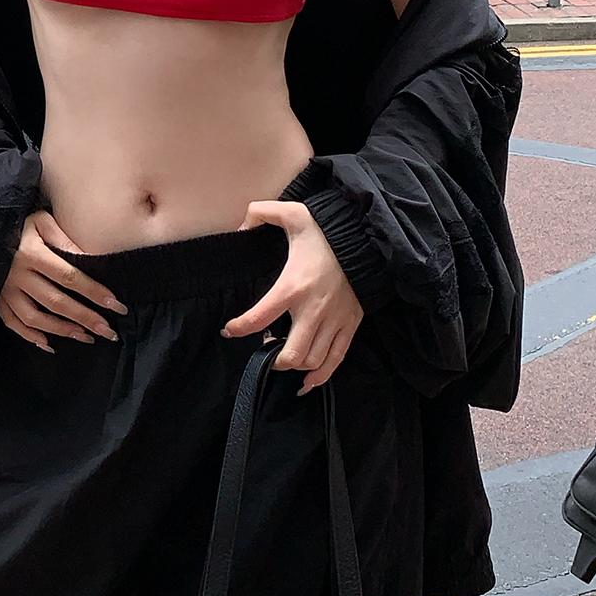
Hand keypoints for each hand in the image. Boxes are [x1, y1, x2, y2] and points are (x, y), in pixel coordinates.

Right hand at [0, 210, 125, 353]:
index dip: (94, 292)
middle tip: (108, 331)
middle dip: (85, 318)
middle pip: (56, 302)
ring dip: (62, 330)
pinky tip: (50, 345)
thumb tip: (91, 260)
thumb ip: (65, 238)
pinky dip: (31, 337)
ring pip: (35, 318)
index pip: (69, 277)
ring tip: (86, 337)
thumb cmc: (18, 225)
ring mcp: (4, 290)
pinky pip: (13, 323)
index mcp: (32, 253)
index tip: (116, 305)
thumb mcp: (41, 221)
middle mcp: (17, 275)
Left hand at [222, 200, 363, 394]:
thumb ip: (261, 212)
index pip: (260, 317)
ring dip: (296, 366)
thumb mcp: (292, 214)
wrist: (366, 238)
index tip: (229, 330)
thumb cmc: (326, 230)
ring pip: (313, 361)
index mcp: (293, 286)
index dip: (239, 329)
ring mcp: (334, 320)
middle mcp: (313, 309)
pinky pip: (336, 359)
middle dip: (274, 360)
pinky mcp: (350, 324)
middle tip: (266, 352)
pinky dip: (321, 376)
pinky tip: (308, 383)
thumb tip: (240, 225)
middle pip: (291, 354)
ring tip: (284, 360)